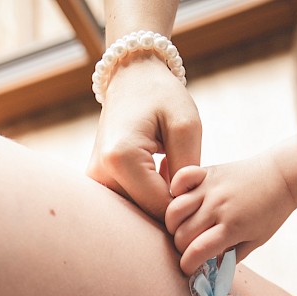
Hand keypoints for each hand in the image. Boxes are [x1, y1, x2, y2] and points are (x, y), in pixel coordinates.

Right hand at [87, 55, 201, 220]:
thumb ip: (187, 170)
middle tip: (191, 180)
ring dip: (161, 204)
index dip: (188, 206)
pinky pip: (129, 205)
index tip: (201, 186)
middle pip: (146, 216)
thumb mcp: (186, 126)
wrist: (131, 78)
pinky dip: (149, 199)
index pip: (161, 209)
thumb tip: (186, 209)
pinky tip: (161, 177)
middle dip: (174, 209)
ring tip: (174, 172)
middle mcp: (100, 174)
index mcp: (121, 159)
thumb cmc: (162, 96)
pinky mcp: (97, 184)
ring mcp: (94, 182)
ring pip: (138, 215)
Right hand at [166, 152, 296, 273]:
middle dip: (181, 248)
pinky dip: (175, 189)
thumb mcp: (257, 240)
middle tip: (189, 248)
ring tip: (182, 227)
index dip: (187, 265)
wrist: (282, 176)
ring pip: (174, 210)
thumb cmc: (271, 211)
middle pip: (182, 234)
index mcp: (232, 227)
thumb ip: (233, 256)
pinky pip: (181, 179)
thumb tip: (212, 269)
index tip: (188, 268)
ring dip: (173, 224)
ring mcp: (210, 188)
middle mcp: (217, 207)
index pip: (197, 251)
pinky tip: (182, 199)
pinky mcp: (207, 172)